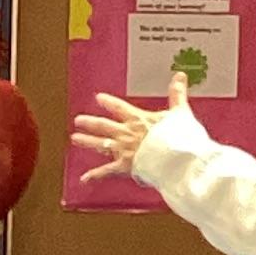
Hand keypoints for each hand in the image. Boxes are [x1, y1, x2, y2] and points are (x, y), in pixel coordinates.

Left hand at [68, 75, 186, 180]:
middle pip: (104, 125)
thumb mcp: (180, 112)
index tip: (98, 98)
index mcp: (138, 119)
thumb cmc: (179, 136)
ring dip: (87, 141)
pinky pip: (106, 171)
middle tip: (78, 120)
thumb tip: (180, 75)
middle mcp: (126, 133)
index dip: (108, 102)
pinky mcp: (124, 166)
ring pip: (100, 144)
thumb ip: (177, 94)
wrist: (177, 158)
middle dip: (90, 122)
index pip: (119, 107)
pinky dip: (95, 175)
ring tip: (75, 138)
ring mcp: (123, 149)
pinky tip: (84, 178)